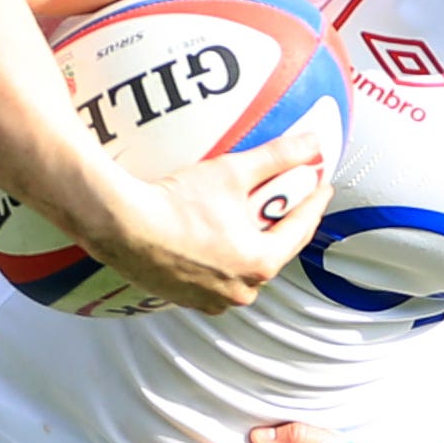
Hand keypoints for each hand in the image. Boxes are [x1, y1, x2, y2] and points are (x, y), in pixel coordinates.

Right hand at [91, 123, 335, 313]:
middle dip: (279, 227)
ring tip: (245, 223)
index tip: (321, 187)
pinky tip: (212, 243)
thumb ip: (277, 157)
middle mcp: (240, 290)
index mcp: (260, 263)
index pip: (300, 230)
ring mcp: (211, 299)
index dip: (313, 203)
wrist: (122, 226)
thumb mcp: (233, 172)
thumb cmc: (177, 202)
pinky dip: (219, 262)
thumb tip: (313, 142)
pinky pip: (213, 280)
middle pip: (272, 252)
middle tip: (284, 202)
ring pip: (242, 270)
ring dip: (247, 248)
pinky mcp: (184, 300)